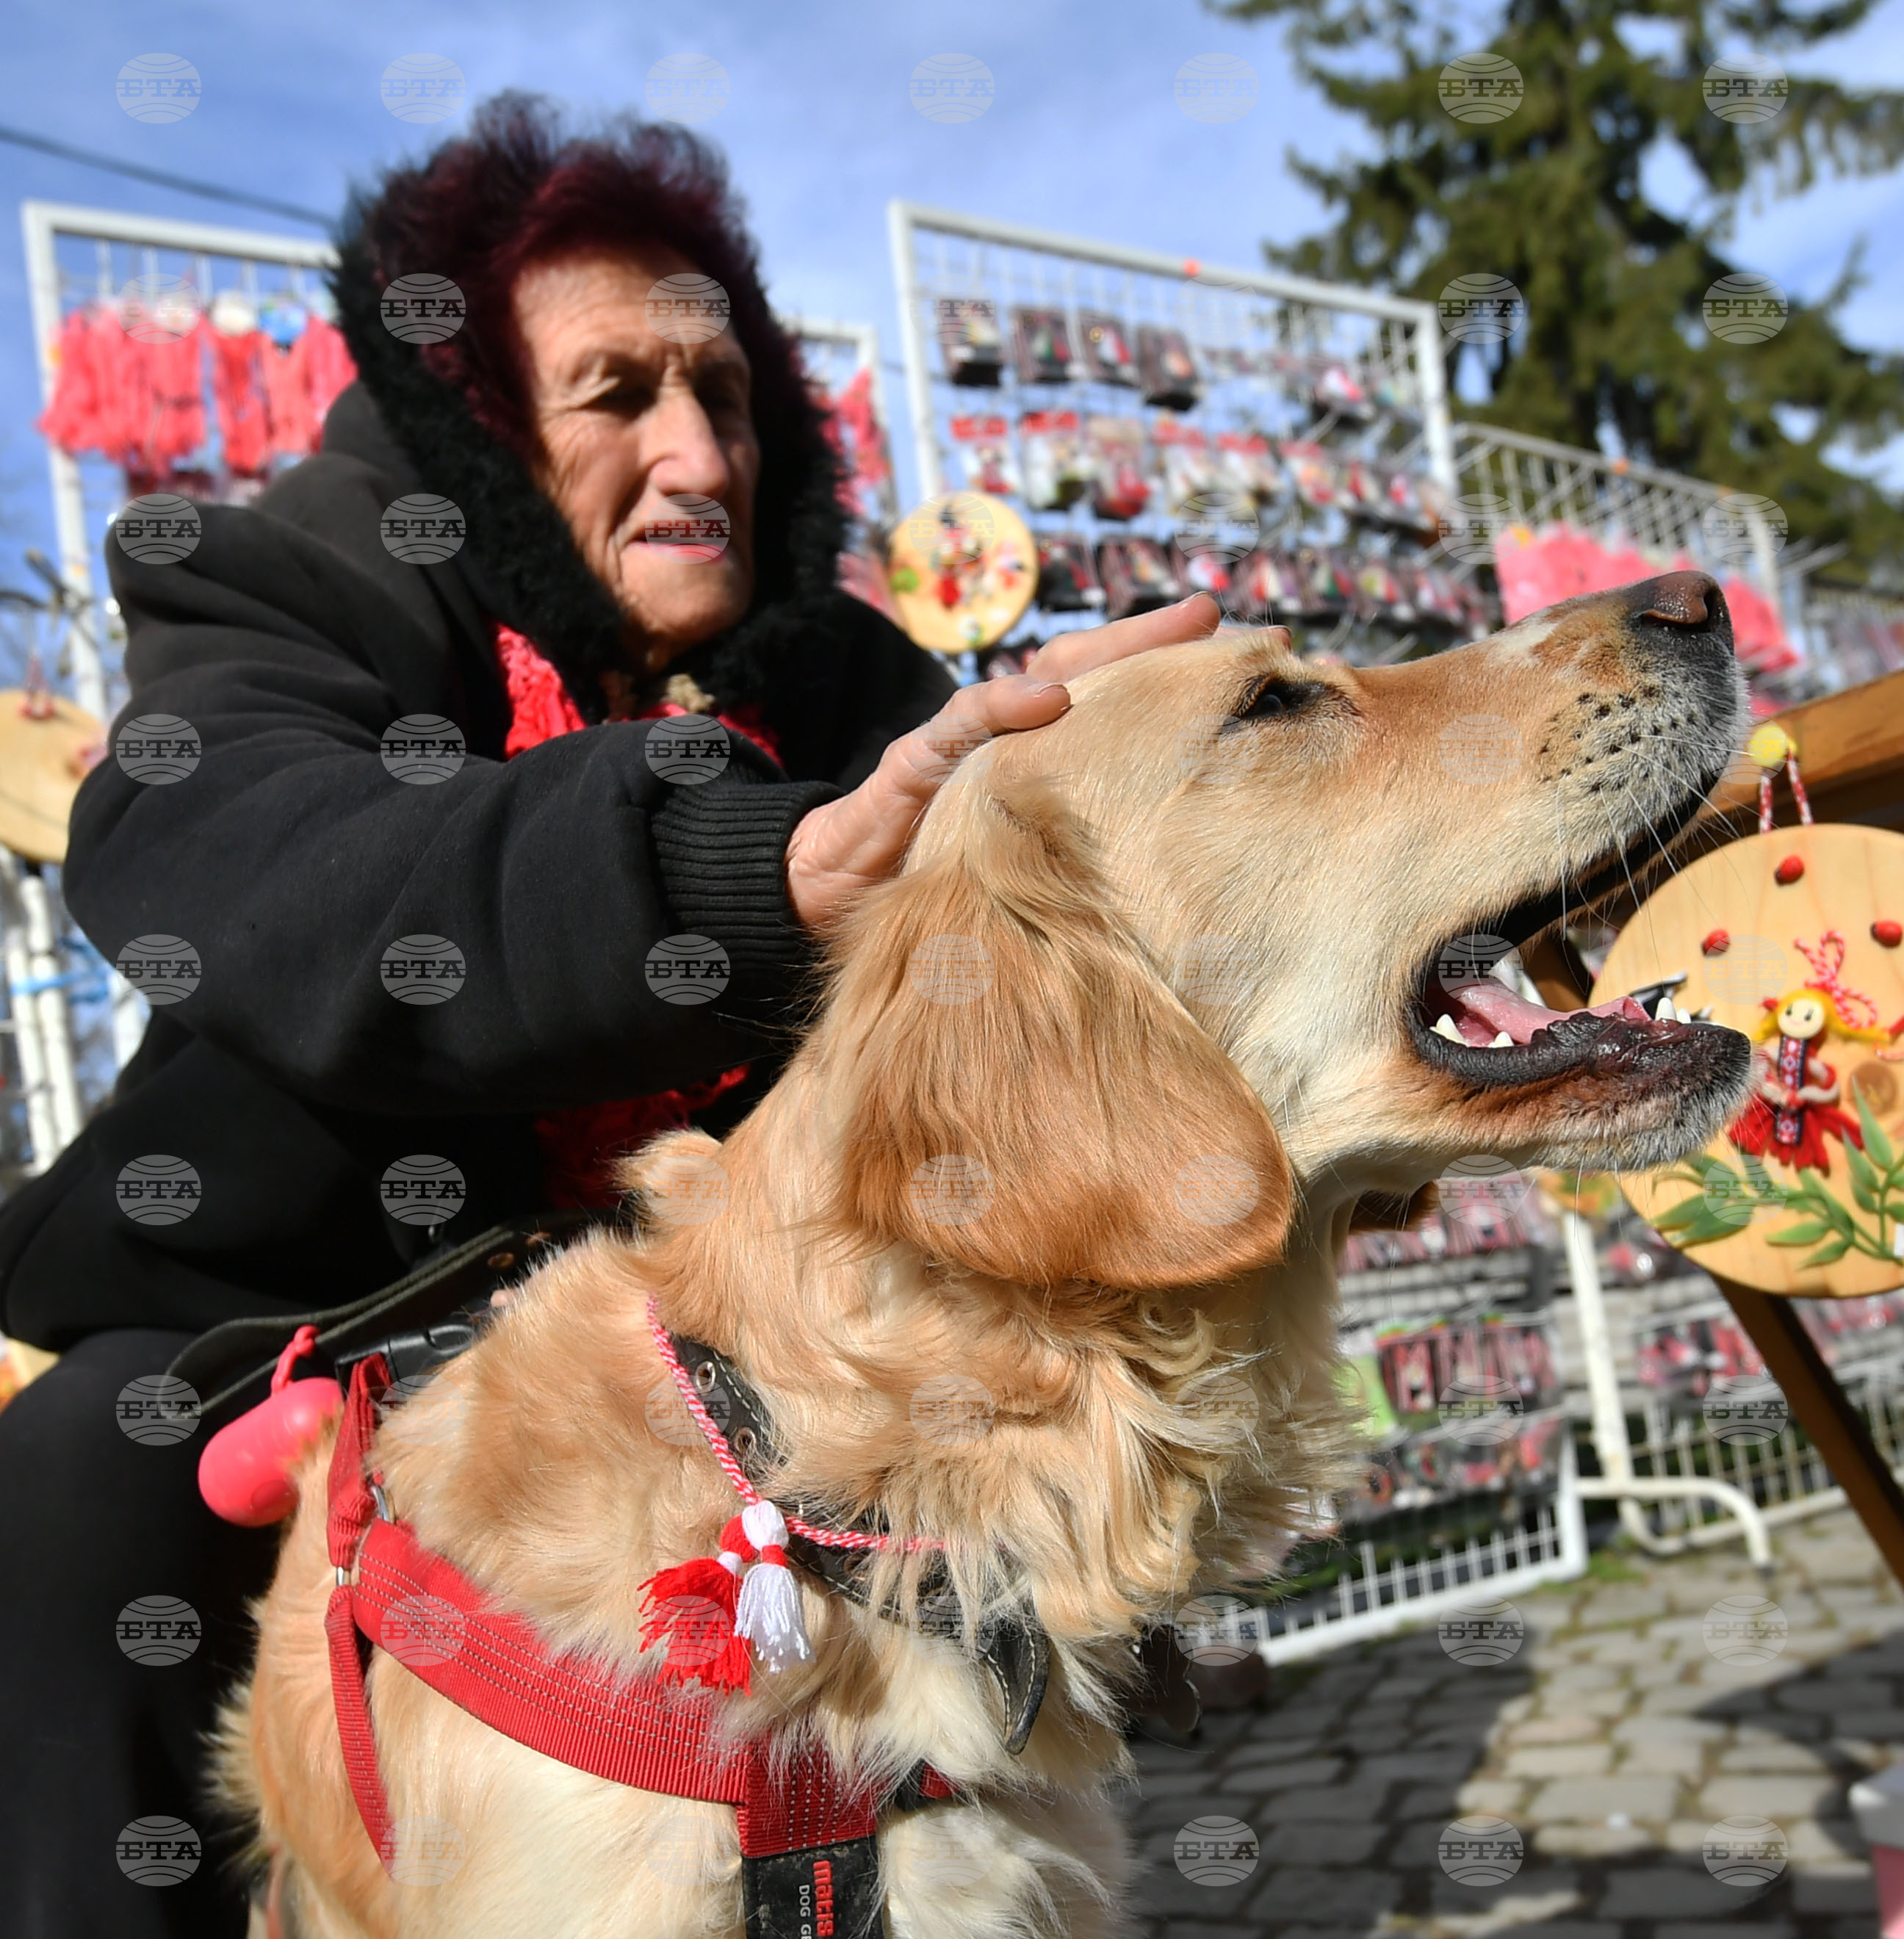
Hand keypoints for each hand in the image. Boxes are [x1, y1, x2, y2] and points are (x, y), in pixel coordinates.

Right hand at [784, 595, 1225, 931]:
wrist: (820, 895)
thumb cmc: (928, 883)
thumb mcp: (1016, 869)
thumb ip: (1075, 851)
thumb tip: (1175, 863)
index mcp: (1033, 762)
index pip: (1105, 700)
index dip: (1165, 677)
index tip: (1245, 656)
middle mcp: (1002, 740)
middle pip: (1082, 668)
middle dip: (1148, 638)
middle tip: (1215, 613)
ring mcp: (958, 747)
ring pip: (1035, 680)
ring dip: (1101, 654)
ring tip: (1166, 638)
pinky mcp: (910, 767)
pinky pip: (959, 728)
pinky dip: (1003, 707)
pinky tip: (1049, 699)